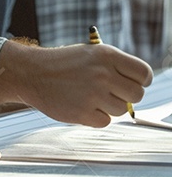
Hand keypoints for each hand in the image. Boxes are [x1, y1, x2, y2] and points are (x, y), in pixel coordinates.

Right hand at [0, 40, 152, 126]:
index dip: (142, 81)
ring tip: (91, 97)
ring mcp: (93, 94)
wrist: (31, 73)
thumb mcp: (90, 54)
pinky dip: (96, 117)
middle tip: (111, 93)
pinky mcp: (83, 113)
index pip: (144, 73)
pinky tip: (82, 105)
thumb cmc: (63, 64)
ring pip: (122, 110)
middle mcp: (103, 74)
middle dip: (126, 96)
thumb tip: (137, 89)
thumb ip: (115, 67)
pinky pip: (105, 121)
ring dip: (110, 107)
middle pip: (137, 95)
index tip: (134, 84)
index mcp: (107, 55)